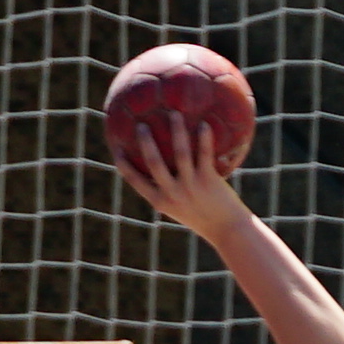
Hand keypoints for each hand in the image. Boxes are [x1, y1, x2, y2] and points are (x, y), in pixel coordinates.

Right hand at [112, 108, 250, 241]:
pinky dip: (204, 138)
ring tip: (175, 113)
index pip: (135, 181)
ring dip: (176, 131)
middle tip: (142, 124)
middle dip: (146, 141)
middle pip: (153, 162)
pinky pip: (204, 154)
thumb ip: (169, 191)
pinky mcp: (208, 181)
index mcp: (160, 201)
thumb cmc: (202, 216)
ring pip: (180, 153)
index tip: (116, 150)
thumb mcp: (179, 208)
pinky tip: (204, 124)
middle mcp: (172, 193)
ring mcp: (190, 186)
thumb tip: (162, 166)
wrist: (227, 230)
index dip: (123, 165)